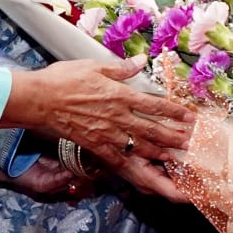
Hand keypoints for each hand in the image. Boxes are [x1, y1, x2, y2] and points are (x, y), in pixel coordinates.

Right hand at [2, 58, 192, 201]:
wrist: (39, 100)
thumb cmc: (63, 80)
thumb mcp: (94, 65)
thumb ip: (121, 67)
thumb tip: (141, 60)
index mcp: (119, 95)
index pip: (155, 105)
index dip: (175, 112)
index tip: (190, 117)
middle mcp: (117, 117)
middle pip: (154, 131)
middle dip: (176, 138)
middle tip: (194, 143)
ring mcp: (108, 135)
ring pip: (142, 148)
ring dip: (163, 154)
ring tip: (180, 159)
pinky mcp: (97, 147)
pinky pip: (122, 160)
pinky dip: (137, 167)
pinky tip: (148, 172)